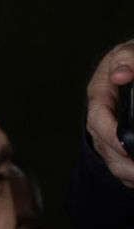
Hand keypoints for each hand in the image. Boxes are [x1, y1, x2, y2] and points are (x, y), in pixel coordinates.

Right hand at [87, 40, 133, 186]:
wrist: (128, 69)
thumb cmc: (130, 61)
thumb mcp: (128, 52)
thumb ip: (127, 59)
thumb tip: (120, 76)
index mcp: (99, 96)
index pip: (98, 120)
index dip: (111, 136)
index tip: (128, 147)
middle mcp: (99, 119)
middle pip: (106, 149)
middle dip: (125, 165)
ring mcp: (106, 134)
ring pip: (113, 162)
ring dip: (128, 175)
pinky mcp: (117, 145)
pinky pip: (121, 166)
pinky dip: (130, 176)